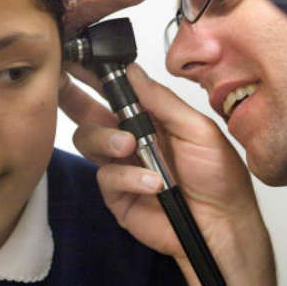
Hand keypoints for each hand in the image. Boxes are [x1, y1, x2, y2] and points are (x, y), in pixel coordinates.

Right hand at [59, 63, 276, 285]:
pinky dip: (128, 177)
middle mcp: (128, 137)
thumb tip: (133, 71)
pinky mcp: (116, 194)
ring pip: (87, 140)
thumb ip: (162, 101)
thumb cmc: (217, 175)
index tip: (79, 61)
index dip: (94, 75)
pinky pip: (106, 177)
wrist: (222, 225)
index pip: (114, 90)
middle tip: (64, 83)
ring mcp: (119, 165)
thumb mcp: (197, 129)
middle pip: (87, 112)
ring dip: (104, 138)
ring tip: (129, 146)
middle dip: (72, 96)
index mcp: (147, 117)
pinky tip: (152, 183)